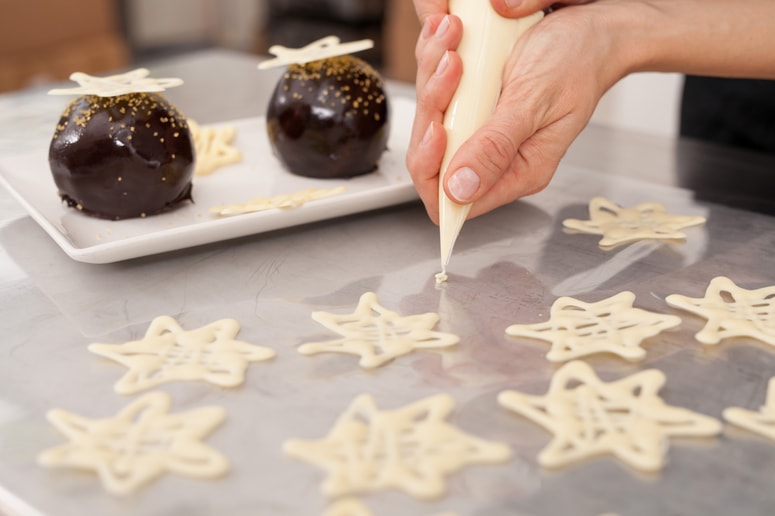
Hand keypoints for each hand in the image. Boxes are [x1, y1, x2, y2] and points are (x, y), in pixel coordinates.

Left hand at [407, 0, 612, 222]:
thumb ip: (496, 148)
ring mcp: (481, 131)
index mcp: (516, 171)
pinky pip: (438, 96)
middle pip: (431, 158)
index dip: (432, 170)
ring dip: (433, 78)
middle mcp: (495, 158)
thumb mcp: (535, 103)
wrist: (591, 29)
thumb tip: (459, 190)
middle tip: (450, 67)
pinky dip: (436, 66)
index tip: (437, 128)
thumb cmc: (577, 62)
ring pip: (431, 121)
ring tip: (453, 44)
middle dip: (432, 109)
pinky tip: (449, 43)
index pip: (453, 202)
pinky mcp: (474, 107)